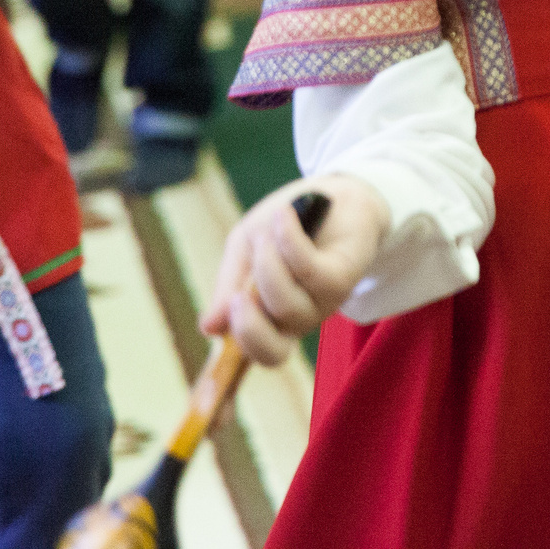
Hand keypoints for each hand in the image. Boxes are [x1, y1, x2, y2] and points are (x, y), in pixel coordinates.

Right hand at [197, 175, 390, 366]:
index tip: (213, 326)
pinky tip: (284, 215)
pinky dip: (288, 240)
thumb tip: (207, 328)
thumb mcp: (245, 247)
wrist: (335, 193)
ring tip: (266, 231)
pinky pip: (308, 270)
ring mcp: (322, 302)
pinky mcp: (342, 278)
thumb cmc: (285, 226)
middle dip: (248, 327)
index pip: (257, 354)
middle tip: (236, 297)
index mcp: (271, 318)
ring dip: (266, 263)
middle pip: (273, 351)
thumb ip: (229, 285)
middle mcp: (298, 319)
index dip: (234, 356)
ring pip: (285, 305)